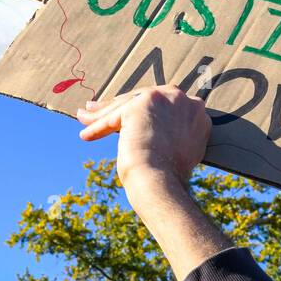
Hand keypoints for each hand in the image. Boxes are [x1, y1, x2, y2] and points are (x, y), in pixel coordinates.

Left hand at [76, 86, 210, 191]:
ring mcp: (164, 98)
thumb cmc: (169, 177)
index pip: (160, 108)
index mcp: (195, 111)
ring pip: (126, 105)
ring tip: (85, 121)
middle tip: (95, 114)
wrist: (162, 182)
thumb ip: (168, 133)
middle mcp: (182, 99)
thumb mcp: (176, 149)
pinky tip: (86, 135)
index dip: (139, 117)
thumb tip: (148, 132)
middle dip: (116, 109)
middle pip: (141, 101)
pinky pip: (116, 114)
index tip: (125, 123)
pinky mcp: (143, 103)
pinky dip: (99, 126)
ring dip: (102, 116)